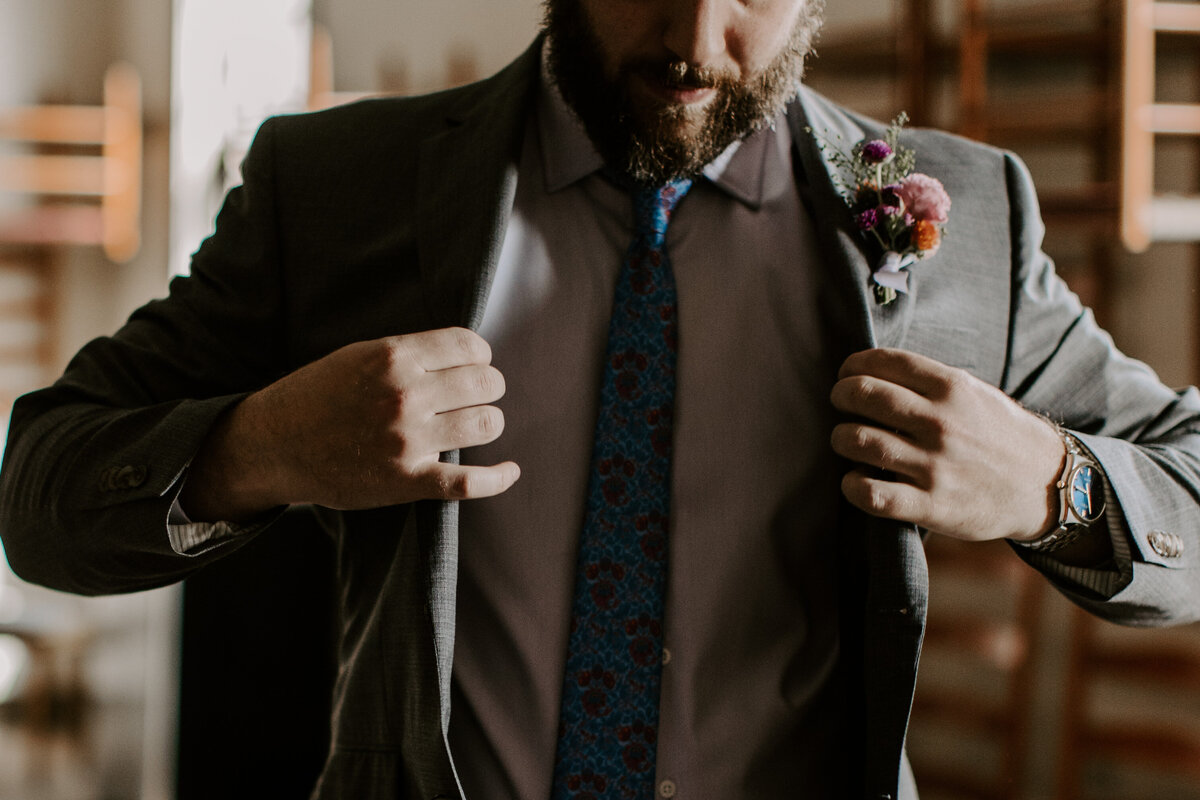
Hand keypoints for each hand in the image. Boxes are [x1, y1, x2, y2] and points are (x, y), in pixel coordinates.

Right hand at [181, 327, 518, 520]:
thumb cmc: (317, 395)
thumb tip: (465, 354)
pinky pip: (470, 482)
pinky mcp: (407, 480)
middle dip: (489, 388)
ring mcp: (408, 440)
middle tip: (477, 395)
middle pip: (486, 384)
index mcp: (394, 357)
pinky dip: (499, 478)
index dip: (481, 356)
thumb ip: (409, 353)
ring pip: (486, 424)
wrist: (274, 444)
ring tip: (477, 424)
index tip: (476, 365)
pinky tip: (510, 470)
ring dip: (489, 423)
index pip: (470, 346)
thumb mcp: (359, 355)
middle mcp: (405, 395)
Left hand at [830, 348, 1062, 541]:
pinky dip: (851, 485)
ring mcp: (935, 466)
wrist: (1044, 485)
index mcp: (952, 388)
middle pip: (862, 395)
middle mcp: (941, 423)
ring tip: (846, 441)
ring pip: (857, 441)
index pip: (883, 362)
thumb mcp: (974, 393)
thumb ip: (928, 383)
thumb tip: (871, 372)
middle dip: (841, 396)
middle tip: (842, 404)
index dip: (852, 366)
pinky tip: (855, 480)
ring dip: (840, 438)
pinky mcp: (931, 506)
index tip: (847, 375)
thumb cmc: (998, 434)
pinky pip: (871, 493)